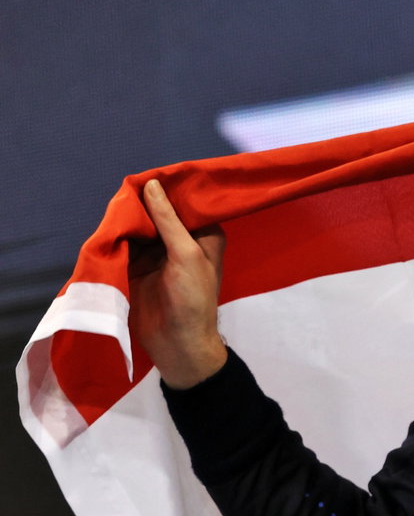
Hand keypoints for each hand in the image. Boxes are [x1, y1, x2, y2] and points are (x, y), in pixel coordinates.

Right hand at [129, 179, 228, 388]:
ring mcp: (159, 254)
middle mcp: (182, 241)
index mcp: (204, 235)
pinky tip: (108, 224)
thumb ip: (168, 220)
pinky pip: (126, 244)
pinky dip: (117, 236)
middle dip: (143, 202)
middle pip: (159, 213)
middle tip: (124, 187)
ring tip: (114, 203)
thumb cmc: (192, 299)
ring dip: (128, 219)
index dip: (169, 189)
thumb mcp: (185, 254)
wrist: (177, 343)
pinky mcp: (138, 266)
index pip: (186, 204)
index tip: (148, 172)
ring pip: (140, 227)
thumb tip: (152, 184)